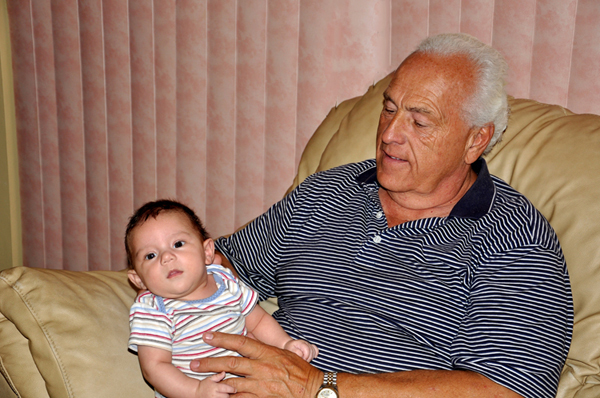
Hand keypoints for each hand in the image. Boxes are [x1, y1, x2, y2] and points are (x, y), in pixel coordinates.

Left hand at [191, 332, 322, 397]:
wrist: (314, 390)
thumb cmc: (301, 372)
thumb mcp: (284, 354)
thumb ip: (266, 349)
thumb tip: (251, 345)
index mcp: (267, 353)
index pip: (240, 342)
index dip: (222, 338)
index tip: (207, 336)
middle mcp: (261, 368)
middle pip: (230, 363)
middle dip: (209, 362)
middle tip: (193, 363)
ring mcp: (260, 386)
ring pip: (231, 383)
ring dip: (215, 382)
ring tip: (202, 383)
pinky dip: (229, 397)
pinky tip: (219, 396)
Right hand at [195, 371, 235, 397]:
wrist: (195, 392)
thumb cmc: (203, 386)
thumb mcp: (210, 379)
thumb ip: (218, 376)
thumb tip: (224, 372)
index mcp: (215, 387)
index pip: (226, 388)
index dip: (232, 389)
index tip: (234, 389)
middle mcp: (214, 395)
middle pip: (226, 396)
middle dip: (227, 394)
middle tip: (226, 392)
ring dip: (225, 397)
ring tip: (222, 394)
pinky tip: (220, 396)